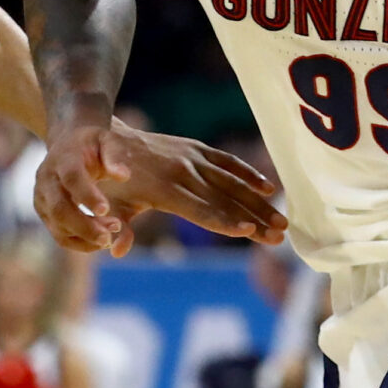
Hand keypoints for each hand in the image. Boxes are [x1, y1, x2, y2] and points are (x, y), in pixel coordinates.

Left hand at [36, 118, 285, 256]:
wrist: (104, 137)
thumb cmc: (107, 182)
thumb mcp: (110, 206)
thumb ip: (117, 228)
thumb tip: (116, 250)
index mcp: (163, 190)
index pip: (200, 210)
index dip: (224, 221)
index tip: (249, 231)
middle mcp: (181, 171)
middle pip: (224, 200)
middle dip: (254, 218)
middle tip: (279, 236)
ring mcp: (191, 157)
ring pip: (232, 182)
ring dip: (258, 202)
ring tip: (282, 221)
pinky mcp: (196, 148)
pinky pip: (227, 162)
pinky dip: (248, 173)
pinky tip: (269, 188)